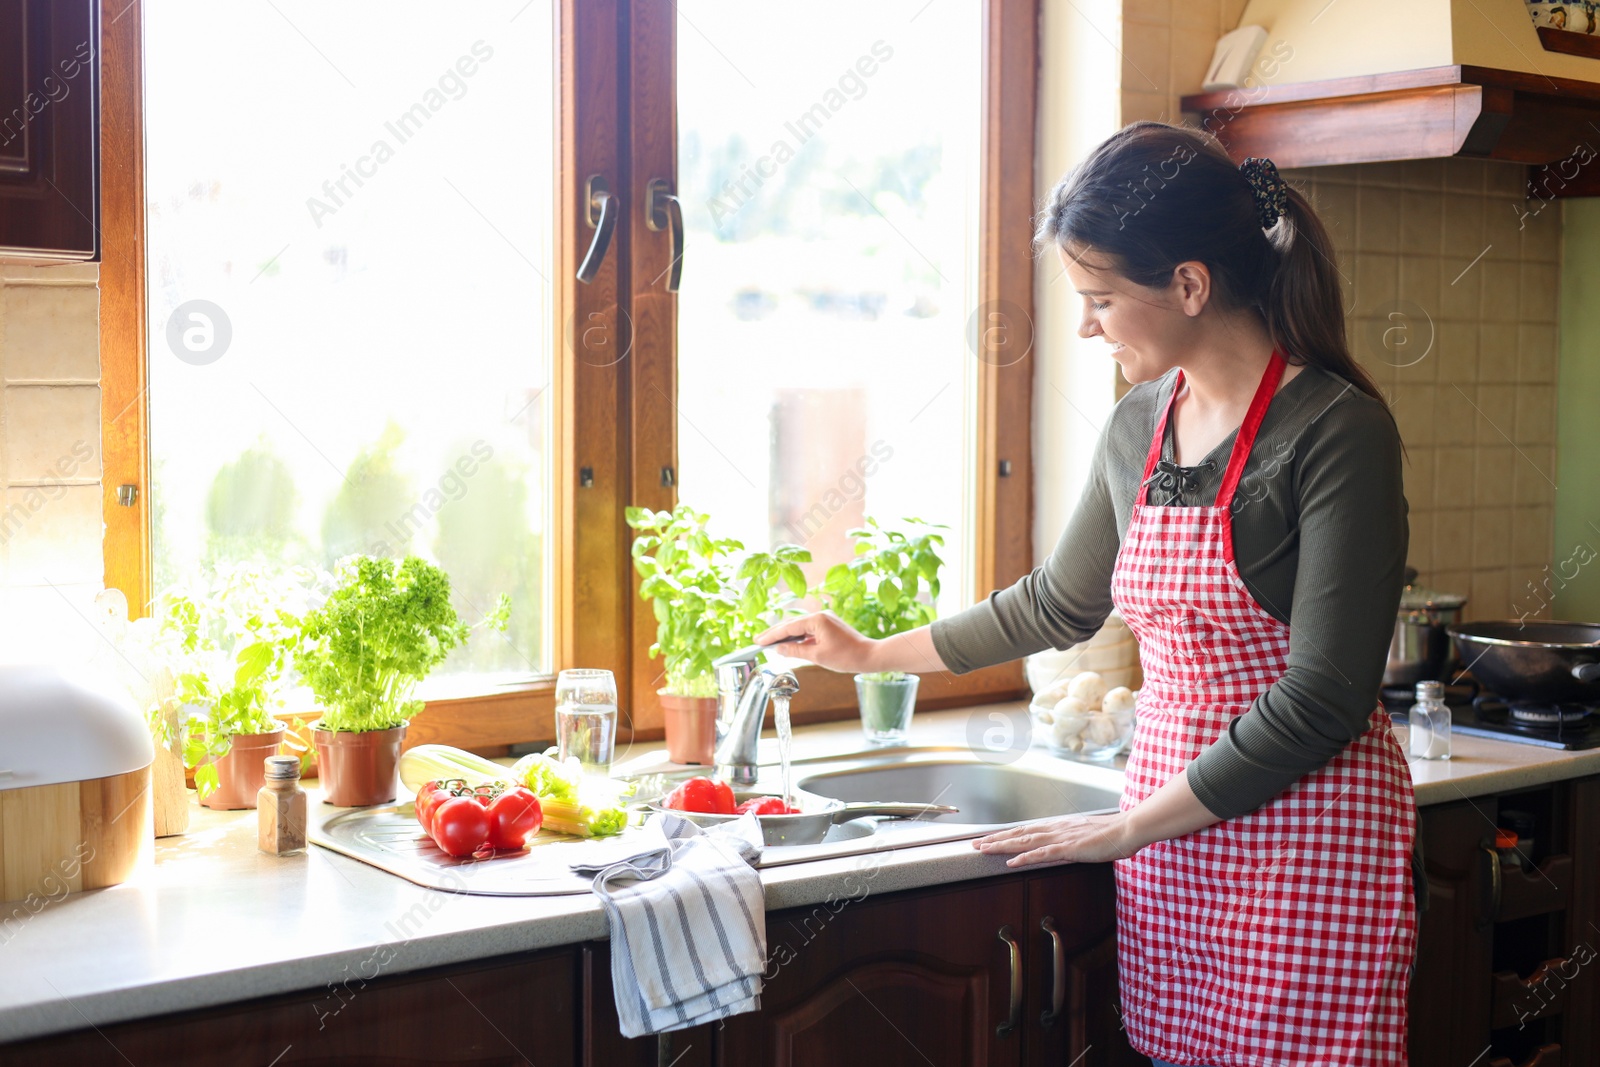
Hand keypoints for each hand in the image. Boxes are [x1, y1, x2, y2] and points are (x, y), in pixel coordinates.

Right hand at [754, 612, 877, 673]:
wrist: (870, 656)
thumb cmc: (846, 656)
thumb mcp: (817, 656)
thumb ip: (796, 651)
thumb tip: (779, 649)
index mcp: (817, 619)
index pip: (788, 627)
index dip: (772, 636)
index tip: (758, 641)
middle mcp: (820, 615)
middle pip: (792, 624)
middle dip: (775, 633)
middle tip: (759, 641)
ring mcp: (825, 620)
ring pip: (800, 627)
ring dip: (786, 636)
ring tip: (770, 643)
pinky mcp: (829, 626)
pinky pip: (809, 630)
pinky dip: (798, 638)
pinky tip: (789, 644)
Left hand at [972, 812, 1140, 866]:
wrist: (1127, 829)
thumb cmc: (1110, 834)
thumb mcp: (1084, 836)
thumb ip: (1070, 841)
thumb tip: (1059, 847)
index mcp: (1058, 826)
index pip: (1026, 830)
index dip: (1006, 834)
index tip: (990, 838)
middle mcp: (1055, 829)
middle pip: (1019, 834)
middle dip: (996, 839)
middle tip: (975, 844)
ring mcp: (1060, 838)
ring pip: (1024, 841)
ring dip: (1002, 846)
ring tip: (985, 849)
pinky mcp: (1068, 848)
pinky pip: (1041, 853)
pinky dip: (1024, 857)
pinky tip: (1011, 862)